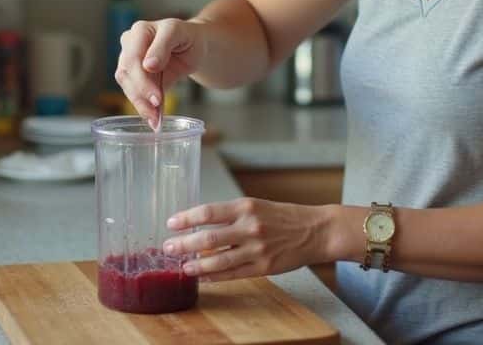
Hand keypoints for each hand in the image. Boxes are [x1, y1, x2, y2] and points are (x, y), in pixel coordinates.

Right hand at [114, 18, 202, 129]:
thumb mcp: (180, 34)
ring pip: (126, 85)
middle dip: (141, 94)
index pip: (133, 57)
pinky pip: (133, 93)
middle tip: (156, 110)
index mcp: (140, 30)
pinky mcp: (133, 76)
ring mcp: (128, 60)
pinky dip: (143, 107)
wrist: (191, 46)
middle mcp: (129, 45)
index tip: (157, 97)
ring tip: (155, 120)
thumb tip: (148, 65)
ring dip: (140, 104)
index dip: (143, 79)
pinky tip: (153, 119)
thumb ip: (163, 45)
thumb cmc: (187, 37)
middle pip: (126, 72)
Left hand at [162, 198, 332, 281]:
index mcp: (246, 207)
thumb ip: (230, 216)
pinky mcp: (264, 267)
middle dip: (183, 244)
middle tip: (167, 248)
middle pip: (208, 237)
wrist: (314, 230)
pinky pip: (233, 274)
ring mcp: (257, 249)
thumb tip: (200, 227)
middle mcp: (250, 227)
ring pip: (218, 260)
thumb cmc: (282, 216)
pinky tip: (203, 276)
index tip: (170, 223)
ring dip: (196, 265)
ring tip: (182, 267)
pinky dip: (215, 276)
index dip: (186, 218)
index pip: (208, 211)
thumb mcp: (256, 206)